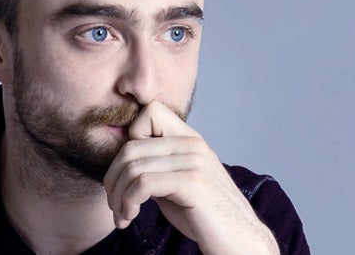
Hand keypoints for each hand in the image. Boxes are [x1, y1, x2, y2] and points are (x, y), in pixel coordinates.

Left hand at [103, 101, 278, 254]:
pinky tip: (130, 216)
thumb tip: (121, 162)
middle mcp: (193, 144)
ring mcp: (195, 161)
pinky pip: (144, 183)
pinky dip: (129, 202)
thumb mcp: (176, 183)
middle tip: (115, 204)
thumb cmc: (205, 217)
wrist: (241, 242)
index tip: (127, 174)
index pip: (149, 112)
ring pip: (133, 166)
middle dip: (113, 178)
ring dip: (118, 196)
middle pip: (131, 146)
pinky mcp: (194, 183)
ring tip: (122, 215)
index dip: (129, 140)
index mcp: (190, 139)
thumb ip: (155, 167)